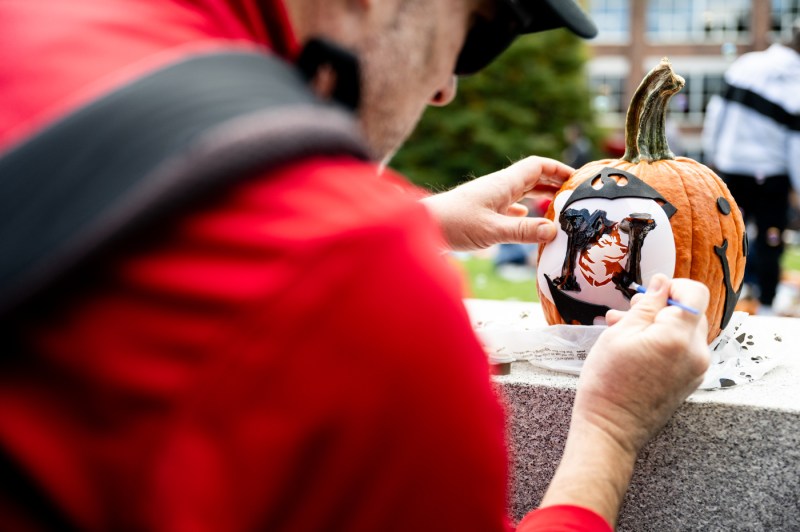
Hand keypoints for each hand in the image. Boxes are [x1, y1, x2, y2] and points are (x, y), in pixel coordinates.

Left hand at [420, 156, 572, 250]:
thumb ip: (523, 230)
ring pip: (522, 192)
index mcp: (503, 183)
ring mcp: (489, 198)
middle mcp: (498, 187)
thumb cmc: (453, 224)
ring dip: (541, 197)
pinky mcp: (481, 212)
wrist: (421, 227)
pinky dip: (524, 211)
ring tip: (560, 207)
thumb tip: (554, 230)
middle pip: (533, 177)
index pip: (537, 166)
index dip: (559, 168)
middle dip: (555, 183)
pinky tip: (528, 220)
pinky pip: (510, 206)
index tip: (578, 178)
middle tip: (576, 194)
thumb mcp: (492, 230)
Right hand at [579, 274, 709, 452]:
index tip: (649, 294)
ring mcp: (697, 369)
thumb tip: (662, 283)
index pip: (695, 293)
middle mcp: (697, 352)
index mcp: (678, 336)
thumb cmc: (608, 381)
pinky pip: (682, 350)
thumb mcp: (619, 334)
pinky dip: (663, 343)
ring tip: (623, 330)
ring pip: (685, 331)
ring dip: (659, 325)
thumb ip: (646, 306)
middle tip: (628, 313)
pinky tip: (635, 349)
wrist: (610, 429)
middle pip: (691, 312)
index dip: (672, 286)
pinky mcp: (690, 381)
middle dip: (661, 307)